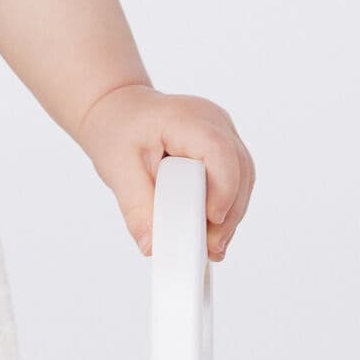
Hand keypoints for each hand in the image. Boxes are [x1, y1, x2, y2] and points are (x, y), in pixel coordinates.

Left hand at [74, 82, 253, 262]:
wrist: (117, 110)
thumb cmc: (116, 128)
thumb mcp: (117, 169)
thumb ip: (136, 208)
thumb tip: (152, 246)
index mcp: (186, 119)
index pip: (219, 152)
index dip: (222, 189)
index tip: (211, 221)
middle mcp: (213, 121)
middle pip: (239, 170)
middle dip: (228, 213)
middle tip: (210, 249)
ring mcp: (223, 132)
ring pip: (243, 178)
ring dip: (231, 214)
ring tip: (211, 247)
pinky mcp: (223, 148)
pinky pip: (236, 179)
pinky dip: (226, 205)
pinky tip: (212, 230)